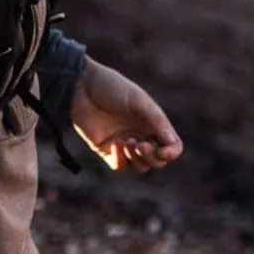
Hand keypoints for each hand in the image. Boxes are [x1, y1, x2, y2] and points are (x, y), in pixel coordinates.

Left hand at [70, 57, 183, 173]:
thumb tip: (172, 144)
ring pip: (140, 166)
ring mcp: (125, 144)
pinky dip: (120, 160)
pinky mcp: (106, 149)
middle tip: (140, 144)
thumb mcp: (138, 100)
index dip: (171, 153)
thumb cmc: (112, 88)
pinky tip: (115, 144)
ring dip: (137, 159)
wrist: (81, 87)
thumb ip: (157, 121)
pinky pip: (120, 166)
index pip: (172, 146)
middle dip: (152, 157)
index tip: (162, 151)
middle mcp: (142, 135)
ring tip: (127, 142)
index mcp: (153, 123)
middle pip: (157, 160)